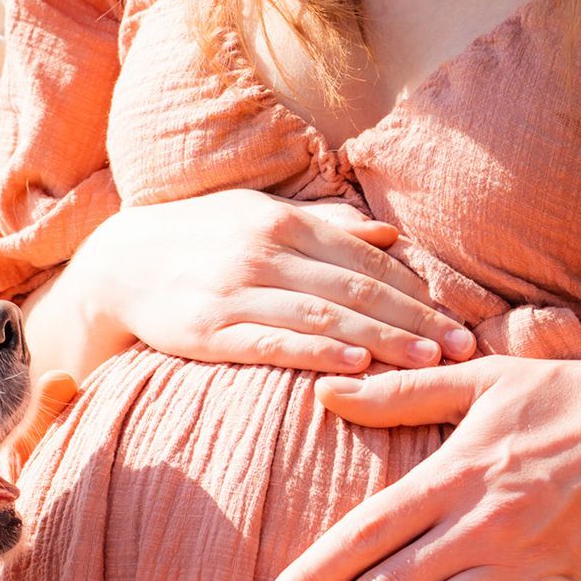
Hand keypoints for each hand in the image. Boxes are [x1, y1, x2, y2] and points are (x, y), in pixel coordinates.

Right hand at [45, 191, 475, 382]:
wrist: (118, 263)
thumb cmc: (200, 239)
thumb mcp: (258, 215)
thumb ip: (324, 226)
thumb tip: (386, 237)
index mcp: (283, 221)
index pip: (365, 260)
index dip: (415, 292)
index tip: (456, 320)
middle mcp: (266, 251)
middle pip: (356, 288)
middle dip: (414, 320)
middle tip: (461, 349)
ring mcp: (237, 289)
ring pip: (325, 314)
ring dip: (382, 339)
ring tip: (427, 362)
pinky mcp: (211, 328)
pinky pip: (273, 341)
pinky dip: (317, 350)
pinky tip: (354, 364)